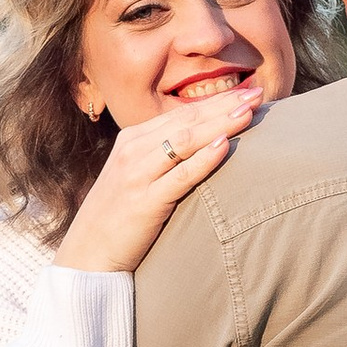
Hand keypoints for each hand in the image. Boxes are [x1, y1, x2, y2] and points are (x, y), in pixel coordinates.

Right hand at [52, 82, 262, 275]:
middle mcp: (133, 151)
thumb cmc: (118, 218)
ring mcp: (137, 175)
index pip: (181, 113)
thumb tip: (204, 144)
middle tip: (258, 93)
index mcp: (132, 139)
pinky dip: (203, 159)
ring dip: (219, 125)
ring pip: (184, 141)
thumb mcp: (135, 176)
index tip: (248, 91)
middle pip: (186, 120)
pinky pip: (180, 176)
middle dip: (224, 105)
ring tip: (249, 113)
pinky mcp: (145, 202)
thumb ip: (161, 157)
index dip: (216, 100)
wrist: (87, 255)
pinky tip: (225, 146)